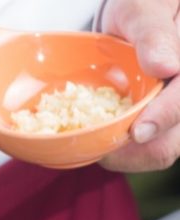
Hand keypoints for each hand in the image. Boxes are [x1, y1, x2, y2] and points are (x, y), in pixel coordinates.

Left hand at [99, 0, 179, 171]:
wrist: (134, 22)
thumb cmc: (141, 8)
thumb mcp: (142, 9)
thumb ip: (153, 33)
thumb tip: (165, 66)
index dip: (165, 117)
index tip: (137, 132)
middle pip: (173, 140)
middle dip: (137, 151)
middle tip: (98, 150)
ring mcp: (176, 115)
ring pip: (160, 152)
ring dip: (125, 157)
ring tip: (95, 148)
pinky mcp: (161, 125)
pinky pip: (145, 151)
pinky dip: (121, 153)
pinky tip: (99, 144)